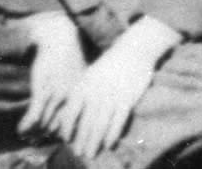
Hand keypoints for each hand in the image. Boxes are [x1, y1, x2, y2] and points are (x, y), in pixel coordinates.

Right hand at [19, 12, 83, 139]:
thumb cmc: (68, 60)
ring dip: (33, 133)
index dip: (63, 135)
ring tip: (26, 135)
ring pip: (45, 124)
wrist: (61, 40)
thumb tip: (67, 116)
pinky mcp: (44, 90)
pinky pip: (36, 114)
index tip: (52, 137)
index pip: (74, 124)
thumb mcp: (78, 79)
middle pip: (59, 126)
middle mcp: (73, 98)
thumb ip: (75, 98)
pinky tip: (22, 129)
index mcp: (83, 97)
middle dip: (45, 135)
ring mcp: (58, 95)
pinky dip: (27, 125)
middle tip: (34, 139)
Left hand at [59, 19, 175, 159]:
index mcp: (82, 87)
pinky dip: (112, 134)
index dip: (67, 129)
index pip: (69, 114)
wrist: (134, 48)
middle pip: (85, 123)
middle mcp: (95, 93)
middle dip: (81, 141)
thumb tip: (71, 118)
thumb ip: (80, 95)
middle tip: (79, 153)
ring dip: (94, 142)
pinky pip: (118, 121)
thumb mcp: (90, 75)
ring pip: (100, 125)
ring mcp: (112, 95)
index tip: (67, 140)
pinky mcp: (128, 98)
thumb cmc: (110, 64)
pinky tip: (109, 144)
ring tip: (91, 153)